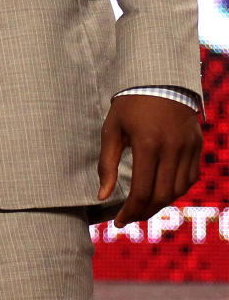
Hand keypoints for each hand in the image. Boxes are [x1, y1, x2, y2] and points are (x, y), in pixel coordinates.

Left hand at [98, 94, 202, 225]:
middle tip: (129, 218)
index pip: (142, 191)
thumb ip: (107, 163)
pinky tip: (161, 191)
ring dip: (160, 203)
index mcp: (148, 144)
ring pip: (178, 190)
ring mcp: (188, 148)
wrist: (159, 78)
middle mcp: (172, 149)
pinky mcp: (197, 146)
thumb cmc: (130, 103)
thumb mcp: (112, 128)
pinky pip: (190, 178)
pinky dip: (176, 189)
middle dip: (144, 212)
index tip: (118, 221)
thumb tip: (102, 195)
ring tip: (142, 206)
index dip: (130, 211)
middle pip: (162, 196)